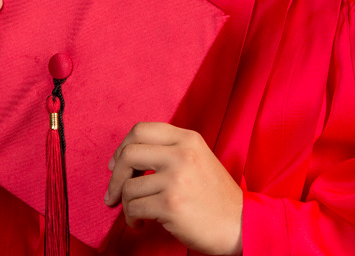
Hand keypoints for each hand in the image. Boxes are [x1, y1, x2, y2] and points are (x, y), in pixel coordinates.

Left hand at [105, 122, 242, 254]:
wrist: (240, 224)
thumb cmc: (215, 195)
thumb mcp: (197, 158)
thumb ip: (169, 150)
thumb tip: (126, 158)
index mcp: (187, 139)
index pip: (141, 129)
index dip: (123, 147)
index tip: (117, 164)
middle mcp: (181, 153)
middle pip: (129, 153)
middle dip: (115, 176)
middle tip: (114, 193)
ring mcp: (176, 178)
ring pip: (129, 186)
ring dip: (126, 204)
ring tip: (137, 213)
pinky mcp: (171, 205)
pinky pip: (134, 208)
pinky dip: (132, 219)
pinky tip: (141, 224)